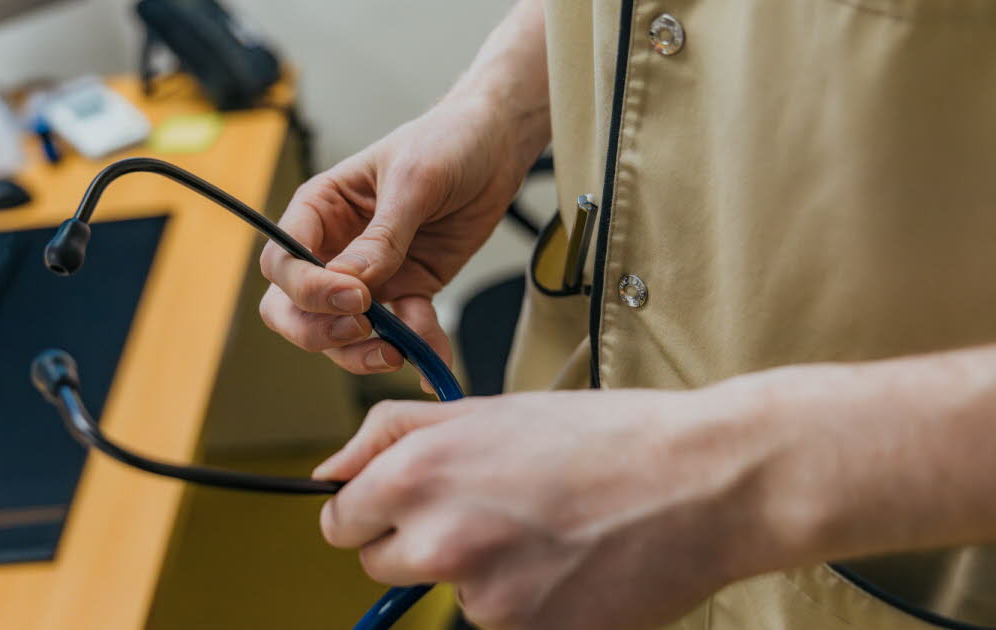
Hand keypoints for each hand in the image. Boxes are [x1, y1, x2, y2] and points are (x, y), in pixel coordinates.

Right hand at [258, 97, 544, 382]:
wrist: (496, 147)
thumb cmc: (445, 142)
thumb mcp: (414, 180)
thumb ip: (383, 236)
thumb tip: (351, 284)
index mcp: (320, 210)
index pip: (284, 262)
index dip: (306, 289)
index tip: (354, 297)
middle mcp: (335, 247)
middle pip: (295, 308)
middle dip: (320, 331)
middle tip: (362, 330)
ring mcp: (371, 275)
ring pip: (342, 332)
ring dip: (362, 352)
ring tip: (398, 353)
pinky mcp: (410, 288)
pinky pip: (405, 331)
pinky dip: (419, 350)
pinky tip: (436, 365)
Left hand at [311, 388, 781, 629]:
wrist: (700, 481)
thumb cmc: (601, 437)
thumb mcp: (484, 409)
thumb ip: (391, 433)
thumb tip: (331, 468)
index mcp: (418, 474)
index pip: (340, 522)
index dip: (371, 512)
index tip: (404, 508)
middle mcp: (439, 540)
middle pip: (379, 566)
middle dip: (417, 544)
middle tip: (487, 513)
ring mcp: (482, 597)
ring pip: (444, 595)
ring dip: (476, 574)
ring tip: (541, 532)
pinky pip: (498, 624)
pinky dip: (523, 602)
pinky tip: (565, 564)